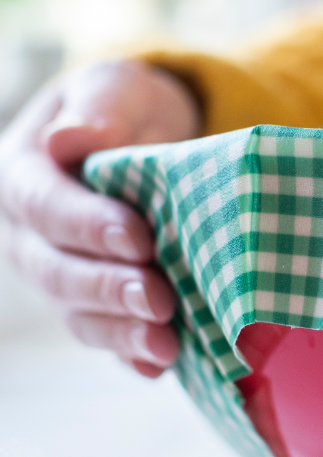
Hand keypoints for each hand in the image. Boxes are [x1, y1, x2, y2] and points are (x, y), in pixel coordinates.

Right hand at [0, 60, 200, 376]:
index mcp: (22, 177)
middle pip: (59, 272)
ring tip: (166, 344)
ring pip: (79, 315)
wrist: (145, 137)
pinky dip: (132, 356)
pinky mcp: (96, 306)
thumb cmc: (125, 108)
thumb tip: (72, 140)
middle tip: (161, 298)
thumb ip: (101, 109)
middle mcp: (30, 238)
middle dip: (110, 288)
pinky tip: (159, 367)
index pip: (46, 206)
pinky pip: (108, 337)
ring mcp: (61, 277)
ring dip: (122, 333)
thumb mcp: (117, 89)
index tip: (138, 238)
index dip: (89, 225)